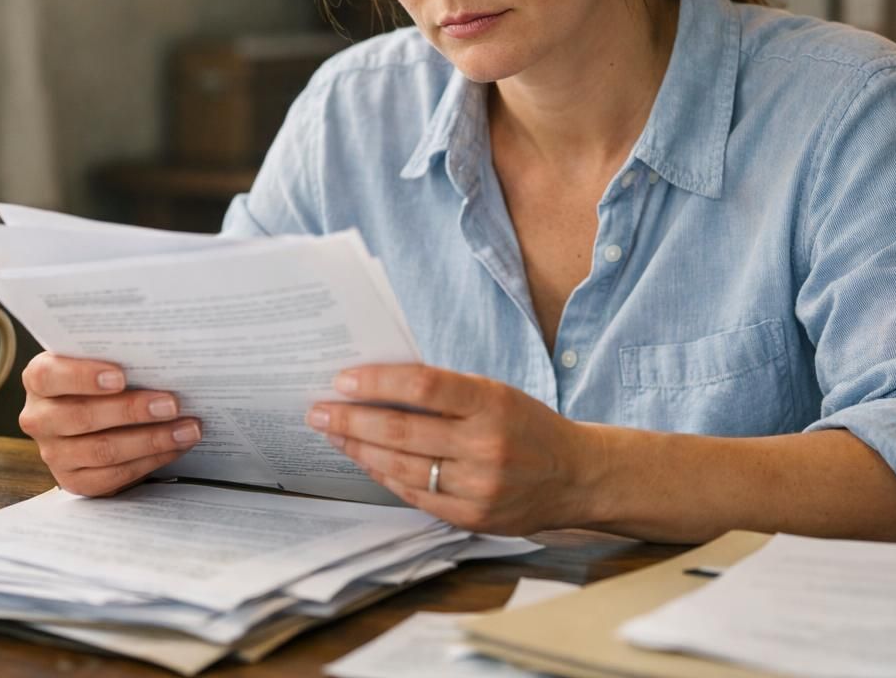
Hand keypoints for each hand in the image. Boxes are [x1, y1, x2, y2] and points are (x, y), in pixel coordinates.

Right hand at [18, 352, 201, 496]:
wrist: (92, 416)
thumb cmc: (101, 380)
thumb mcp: (99, 362)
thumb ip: (118, 358)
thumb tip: (163, 358)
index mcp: (39, 380)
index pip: (50, 376)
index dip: (84, 377)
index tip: (122, 377)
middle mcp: (39, 418)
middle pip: (82, 417)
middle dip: (132, 411)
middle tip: (172, 404)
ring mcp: (53, 453)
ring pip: (102, 451)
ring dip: (151, 440)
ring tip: (187, 429)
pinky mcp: (74, 481)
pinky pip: (113, 476)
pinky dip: (149, 461)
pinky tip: (175, 448)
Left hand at [305, 364, 598, 534]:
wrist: (576, 476)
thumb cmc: (528, 426)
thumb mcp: (496, 393)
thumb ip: (446, 391)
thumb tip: (379, 384)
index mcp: (492, 403)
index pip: (424, 386)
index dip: (378, 382)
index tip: (343, 379)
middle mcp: (485, 446)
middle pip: (402, 431)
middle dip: (351, 420)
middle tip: (318, 410)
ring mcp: (477, 486)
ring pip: (401, 467)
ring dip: (359, 450)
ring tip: (333, 434)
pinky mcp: (471, 517)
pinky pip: (414, 495)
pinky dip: (384, 476)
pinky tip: (365, 461)